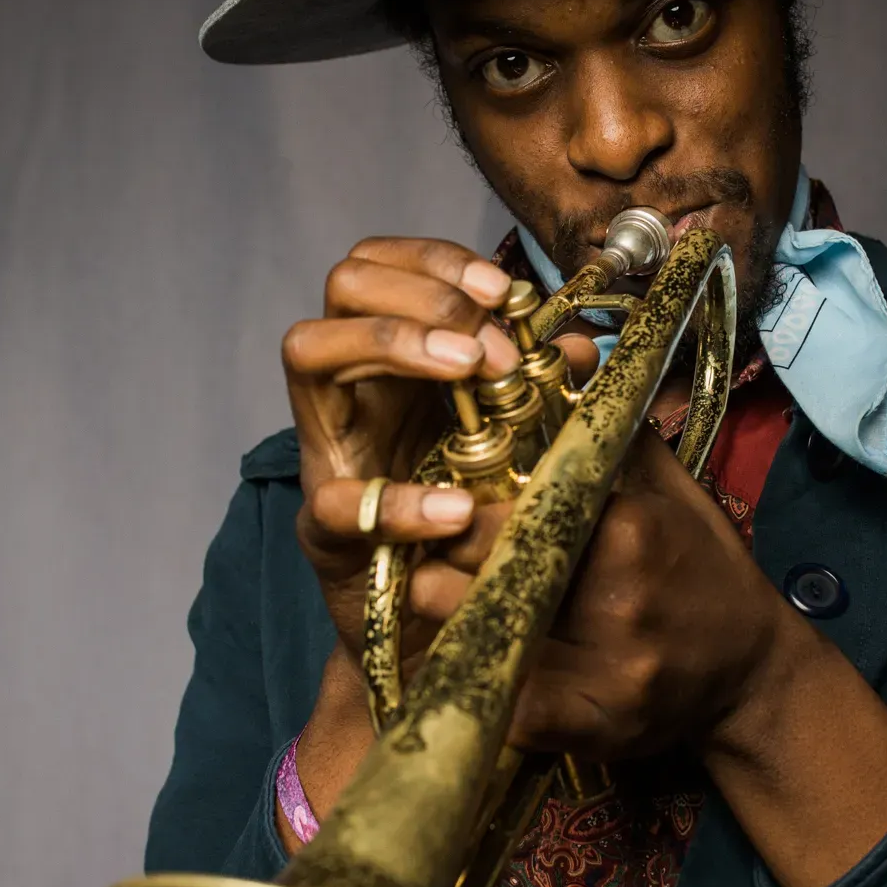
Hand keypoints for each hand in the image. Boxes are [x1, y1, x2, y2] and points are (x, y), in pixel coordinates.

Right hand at [282, 236, 521, 670]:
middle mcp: (352, 387)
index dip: (438, 260)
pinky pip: (334, 500)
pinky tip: (455, 507)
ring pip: (307, 350)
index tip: (503, 291)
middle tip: (488, 343)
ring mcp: (328, 450)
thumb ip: (541, 390)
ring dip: (393, 341)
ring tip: (468, 372)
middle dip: (424, 294)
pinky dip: (397, 501)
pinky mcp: (323, 530)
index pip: (387, 263)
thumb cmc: (472, 514)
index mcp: (397, 358)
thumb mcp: (515, 441)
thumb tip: (579, 347)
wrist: (436, 626)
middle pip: (345, 286)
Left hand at [408, 420, 791, 761]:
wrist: (752, 668)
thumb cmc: (702, 565)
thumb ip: (615, 430)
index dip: (469, 503)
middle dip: (446, 554)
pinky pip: (517, 709)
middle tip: (422, 548)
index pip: (522, 504)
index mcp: (630, 523)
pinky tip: (460, 664)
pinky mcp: (601, 723)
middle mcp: (619, 591)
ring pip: (491, 631)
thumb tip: (566, 359)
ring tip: (426, 593)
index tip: (445, 501)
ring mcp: (611, 664)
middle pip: (496, 564)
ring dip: (446, 613)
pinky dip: (481, 689)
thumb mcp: (673, 487)